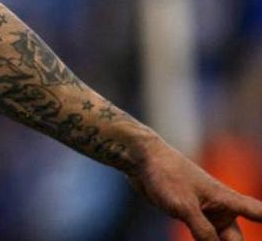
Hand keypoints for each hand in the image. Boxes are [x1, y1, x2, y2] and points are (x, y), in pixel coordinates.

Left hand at [127, 138, 261, 240]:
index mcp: (226, 200)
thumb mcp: (184, 207)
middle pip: (235, 239)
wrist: (141, 160)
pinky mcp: (190, 215)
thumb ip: (203, 231)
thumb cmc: (166, 175)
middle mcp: (220, 208)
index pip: (256, 212)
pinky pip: (203, 236)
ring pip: (219, 239)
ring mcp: (205, 213)